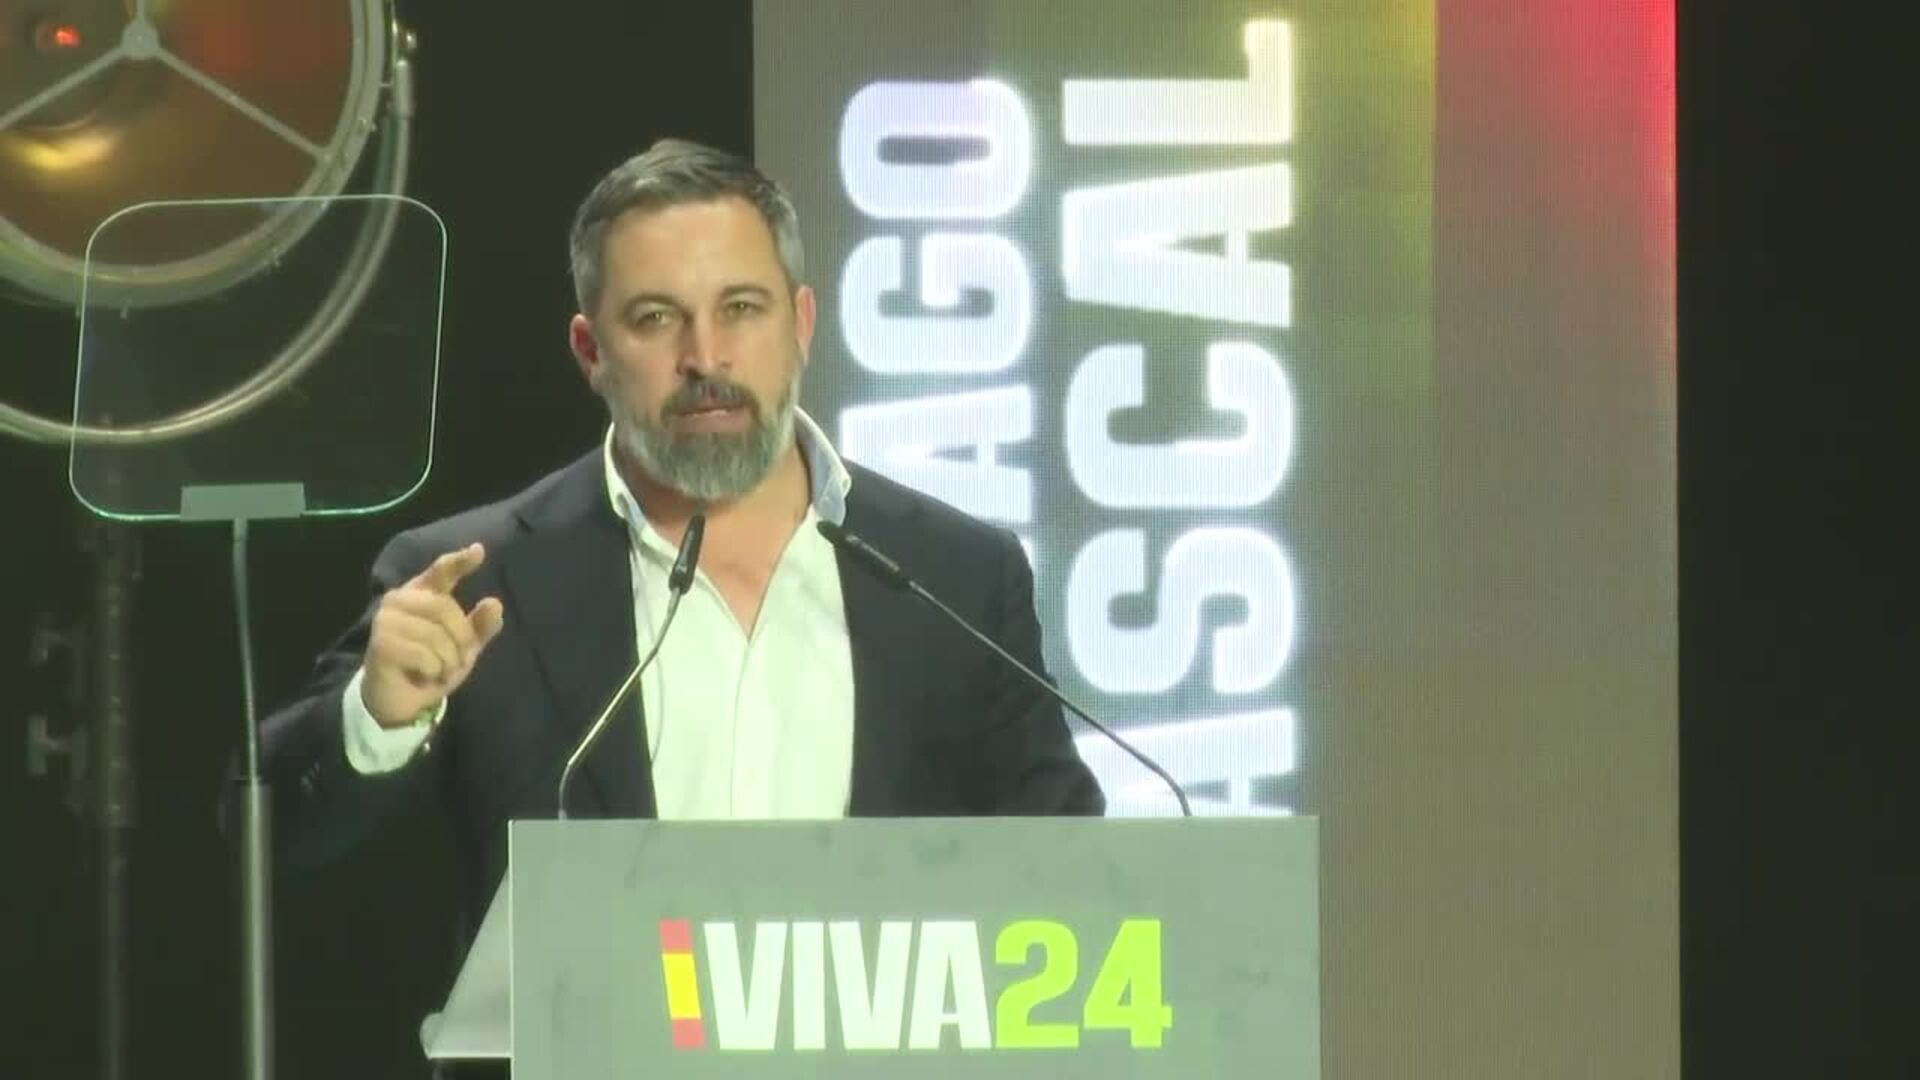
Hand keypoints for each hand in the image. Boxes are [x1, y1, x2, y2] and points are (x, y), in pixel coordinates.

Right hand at [361, 542, 505, 727]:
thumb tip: (494, 603)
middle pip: (446, 609)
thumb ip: (480, 627)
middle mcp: (399, 599)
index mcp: (422, 593)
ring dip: (447, 661)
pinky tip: (423, 675)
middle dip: (460, 641)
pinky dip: (433, 671)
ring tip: (437, 670)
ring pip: (436, 636)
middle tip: (456, 661)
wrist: (401, 699)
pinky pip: (424, 656)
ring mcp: (386, 620)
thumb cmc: (432, 665)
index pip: (441, 571)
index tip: (478, 551)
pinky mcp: (380, 644)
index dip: (459, 561)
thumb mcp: (463, 648)